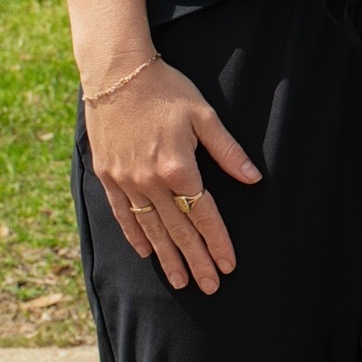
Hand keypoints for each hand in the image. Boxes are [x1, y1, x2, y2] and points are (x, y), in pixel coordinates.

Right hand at [84, 57, 261, 293]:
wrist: (116, 74)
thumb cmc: (166, 91)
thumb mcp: (205, 116)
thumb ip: (228, 151)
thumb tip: (253, 179)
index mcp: (178, 166)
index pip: (203, 214)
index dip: (217, 241)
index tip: (229, 265)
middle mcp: (150, 180)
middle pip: (178, 229)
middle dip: (196, 260)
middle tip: (210, 287)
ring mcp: (125, 180)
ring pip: (150, 228)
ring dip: (167, 257)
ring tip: (181, 282)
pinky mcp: (108, 176)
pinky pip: (122, 214)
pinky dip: (135, 236)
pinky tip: (147, 253)